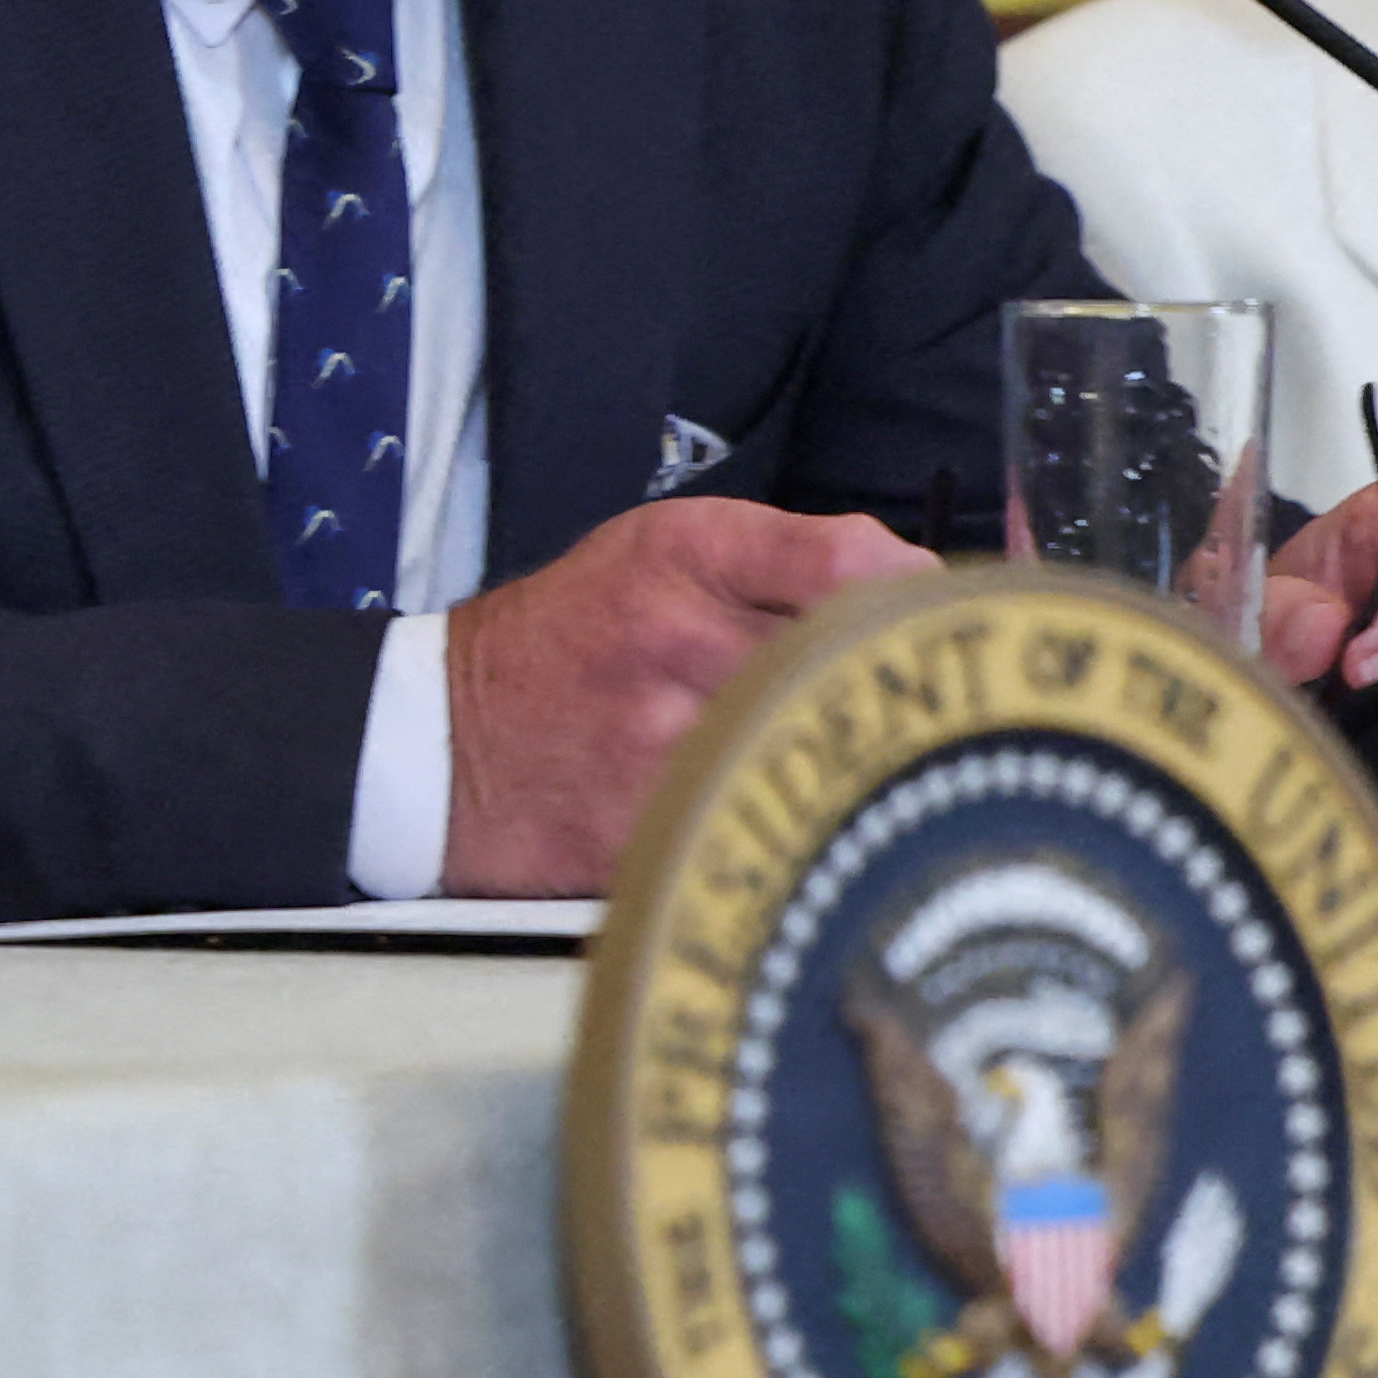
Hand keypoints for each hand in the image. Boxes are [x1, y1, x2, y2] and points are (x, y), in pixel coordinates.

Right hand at [439, 501, 933, 895]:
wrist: (443, 740)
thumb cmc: (572, 640)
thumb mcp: (660, 551)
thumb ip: (786, 556)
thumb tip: (921, 579)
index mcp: (683, 553)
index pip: (849, 562)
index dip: (915, 600)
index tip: (934, 627)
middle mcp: (674, 634)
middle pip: (851, 666)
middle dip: (889, 691)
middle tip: (910, 713)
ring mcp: (662, 737)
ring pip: (818, 752)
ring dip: (848, 766)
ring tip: (840, 768)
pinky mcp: (650, 826)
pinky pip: (763, 823)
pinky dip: (788, 826)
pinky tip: (778, 818)